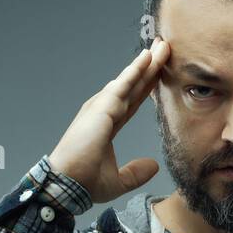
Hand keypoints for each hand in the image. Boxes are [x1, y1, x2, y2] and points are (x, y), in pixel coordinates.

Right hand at [47, 38, 170, 202]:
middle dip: (149, 68)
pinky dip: (135, 70)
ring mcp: (101, 108)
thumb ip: (136, 173)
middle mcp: (103, 112)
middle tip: (164, 49)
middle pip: (133, 86)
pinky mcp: (101, 108)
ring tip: (162, 46)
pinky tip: (147, 57)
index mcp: (106, 126)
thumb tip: (154, 165)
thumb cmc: (84, 183)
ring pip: (130, 81)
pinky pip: (122, 86)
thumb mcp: (118, 181)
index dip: (146, 87)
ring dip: (147, 63)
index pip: (132, 102)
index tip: (159, 72)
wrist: (68, 186)